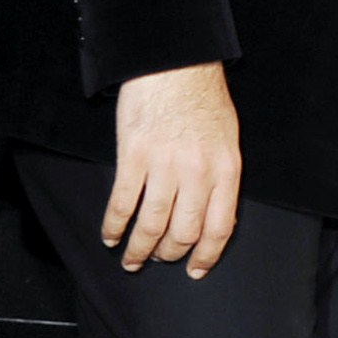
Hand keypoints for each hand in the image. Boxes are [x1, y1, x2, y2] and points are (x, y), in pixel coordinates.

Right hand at [106, 61, 240, 276]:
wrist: (177, 66)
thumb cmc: (203, 101)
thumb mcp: (228, 140)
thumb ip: (222, 177)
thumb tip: (217, 214)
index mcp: (227, 169)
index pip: (221, 226)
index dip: (207, 254)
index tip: (195, 270)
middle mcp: (198, 172)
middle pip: (184, 232)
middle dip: (169, 255)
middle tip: (157, 261)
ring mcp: (165, 166)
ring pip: (152, 224)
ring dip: (139, 248)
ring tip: (131, 259)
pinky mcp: (135, 157)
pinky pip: (123, 203)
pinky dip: (114, 226)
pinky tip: (110, 236)